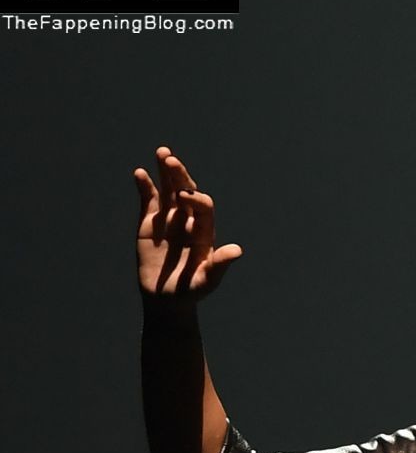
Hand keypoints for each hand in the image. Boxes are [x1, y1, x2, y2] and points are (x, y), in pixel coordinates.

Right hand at [133, 145, 242, 299]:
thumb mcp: (206, 281)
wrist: (166, 300)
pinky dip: (145, 186)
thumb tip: (237, 250)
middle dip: (180, 176)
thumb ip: (220, 265)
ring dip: (165, 172)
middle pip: (186, 191)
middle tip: (170, 159)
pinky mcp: (150, 222)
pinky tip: (140, 173)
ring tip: (162, 152)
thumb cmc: (190, 292)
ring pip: (168, 190)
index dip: (196, 199)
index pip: (203, 207)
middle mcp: (188, 221)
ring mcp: (169, 220)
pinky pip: (149, 200)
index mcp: (204, 232)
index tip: (185, 198)